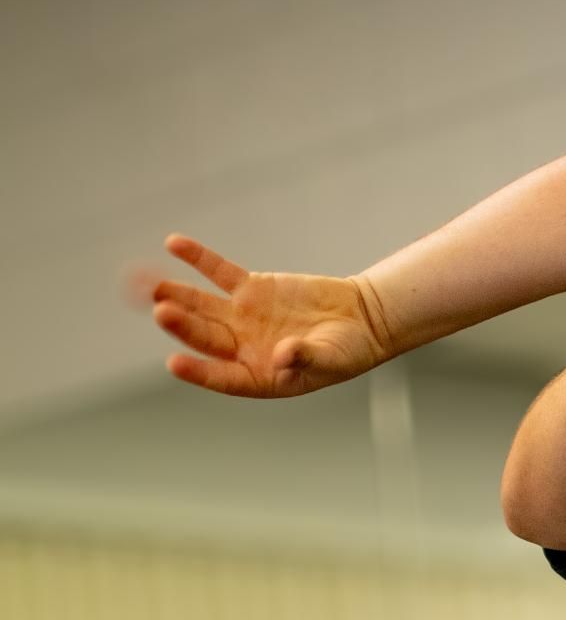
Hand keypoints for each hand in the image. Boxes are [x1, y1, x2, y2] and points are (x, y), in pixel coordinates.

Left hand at [130, 235, 392, 396]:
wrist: (360, 320)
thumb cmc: (349, 351)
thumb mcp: (332, 359)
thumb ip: (306, 358)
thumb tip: (283, 355)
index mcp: (260, 376)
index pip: (222, 376)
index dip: (198, 371)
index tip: (174, 363)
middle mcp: (244, 348)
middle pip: (207, 336)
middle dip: (183, 324)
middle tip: (162, 310)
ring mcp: (244, 317)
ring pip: (202, 305)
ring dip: (178, 295)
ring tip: (151, 285)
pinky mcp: (251, 289)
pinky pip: (218, 272)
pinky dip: (198, 258)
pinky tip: (174, 243)